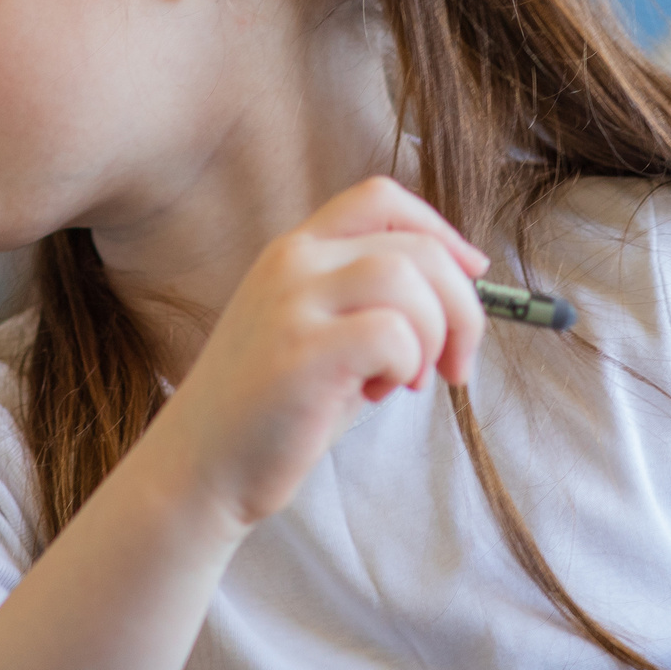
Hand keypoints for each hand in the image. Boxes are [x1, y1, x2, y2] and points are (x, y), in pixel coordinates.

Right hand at [155, 177, 487, 530]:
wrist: (199, 470)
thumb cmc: (272, 413)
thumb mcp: (318, 335)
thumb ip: (371, 302)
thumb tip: (458, 291)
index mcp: (294, 252)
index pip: (382, 198)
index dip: (441, 230)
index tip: (471, 276)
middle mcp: (291, 263)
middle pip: (416, 245)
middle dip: (461, 307)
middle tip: (453, 365)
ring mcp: (292, 304)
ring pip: (410, 279)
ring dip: (433, 336)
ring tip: (406, 382)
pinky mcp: (301, 352)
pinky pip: (393, 332)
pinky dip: (406, 365)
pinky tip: (375, 394)